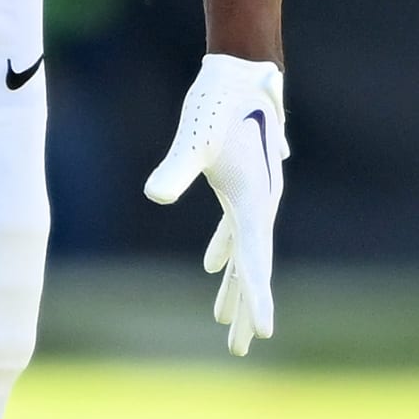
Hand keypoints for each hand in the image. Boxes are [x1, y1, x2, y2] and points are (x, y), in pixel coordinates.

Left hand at [144, 54, 286, 355]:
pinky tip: (209, 268)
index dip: (258, 298)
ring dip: (236, 284)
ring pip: (245, 251)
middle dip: (248, 307)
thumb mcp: (193, 137)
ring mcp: (252, 194)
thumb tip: (154, 194)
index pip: (254, 261)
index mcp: (254, 200)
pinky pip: (235, 229)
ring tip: (225, 321)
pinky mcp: (240, 183)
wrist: (244, 71)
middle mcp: (260, 203)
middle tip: (243, 347)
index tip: (263, 332)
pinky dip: (224, 251)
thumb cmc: (219, 102)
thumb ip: (175, 168)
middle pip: (254, 266)